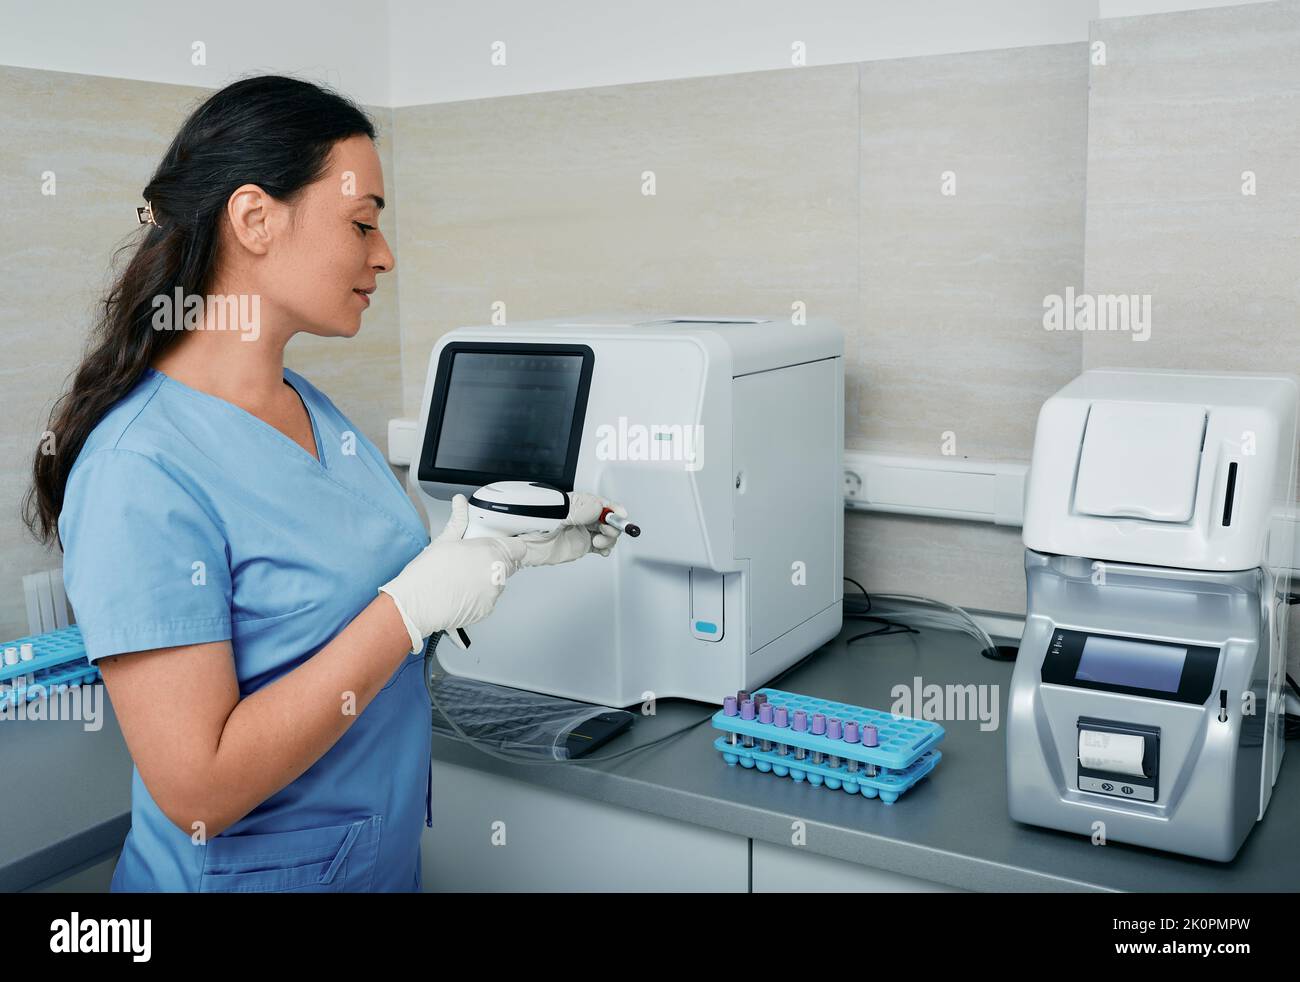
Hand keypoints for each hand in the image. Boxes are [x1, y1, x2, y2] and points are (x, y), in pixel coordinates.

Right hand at [379, 495, 527, 652]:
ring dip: (487, 578)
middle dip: (495, 560)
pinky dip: (480, 594)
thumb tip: (460, 503)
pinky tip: (461, 591)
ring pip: (499, 581)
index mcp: (489, 552)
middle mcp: (496, 573)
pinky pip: (489, 597)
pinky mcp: (487, 609)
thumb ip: (459, 519)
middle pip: (509, 563)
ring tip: (462, 577)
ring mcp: (493, 593)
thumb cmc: (425, 576)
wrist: (414, 606)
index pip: (518, 547)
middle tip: (473, 560)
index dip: (509, 545)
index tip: (500, 545)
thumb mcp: (443, 541)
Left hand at [516, 491, 627, 567]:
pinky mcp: (581, 545)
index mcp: (579, 503)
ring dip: (610, 538)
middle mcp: (583, 517)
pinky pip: (600, 546)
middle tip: (606, 532)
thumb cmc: (534, 521)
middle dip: (613, 526)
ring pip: (607, 533)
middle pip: (609, 519)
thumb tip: (602, 509)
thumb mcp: (560, 512)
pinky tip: (603, 550)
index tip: (620, 516)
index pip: (604, 504)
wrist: (523, 542)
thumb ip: (582, 510)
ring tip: (599, 543)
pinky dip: (606, 548)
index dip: (614, 510)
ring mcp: (582, 531)